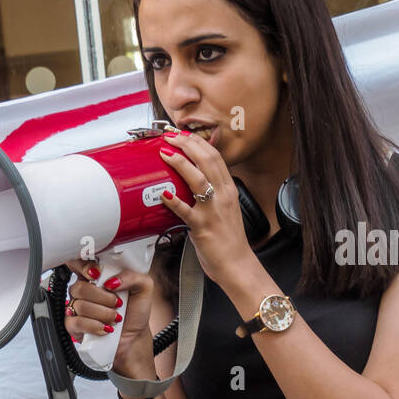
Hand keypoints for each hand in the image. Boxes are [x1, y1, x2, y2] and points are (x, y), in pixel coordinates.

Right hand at [62, 258, 157, 376]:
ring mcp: (76, 308)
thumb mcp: (144, 288)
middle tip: (118, 304)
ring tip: (116, 318)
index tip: (98, 274)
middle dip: (104, 298)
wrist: (134, 337)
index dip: (84, 267)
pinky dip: (95, 326)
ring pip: (80, 305)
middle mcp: (84, 291)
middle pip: (80, 286)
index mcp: (97, 277)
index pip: (78, 262)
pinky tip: (106, 328)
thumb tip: (111, 281)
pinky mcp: (73, 325)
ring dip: (103, 314)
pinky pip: (76, 322)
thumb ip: (133, 276)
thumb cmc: (136, 311)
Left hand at [157, 132, 258, 288]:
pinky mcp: (202, 226)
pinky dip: (173, 201)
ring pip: (198, 179)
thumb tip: (191, 181)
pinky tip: (162, 194)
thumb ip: (211, 193)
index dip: (197, 142)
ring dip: (180, 163)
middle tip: (170, 137)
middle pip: (207, 160)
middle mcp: (223, 196)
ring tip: (166, 154)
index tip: (183, 134)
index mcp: (228, 190)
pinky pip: (185, 210)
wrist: (236, 264)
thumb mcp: (224, 209)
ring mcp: (213, 210)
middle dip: (187, 144)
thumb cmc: (228, 239)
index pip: (215, 157)